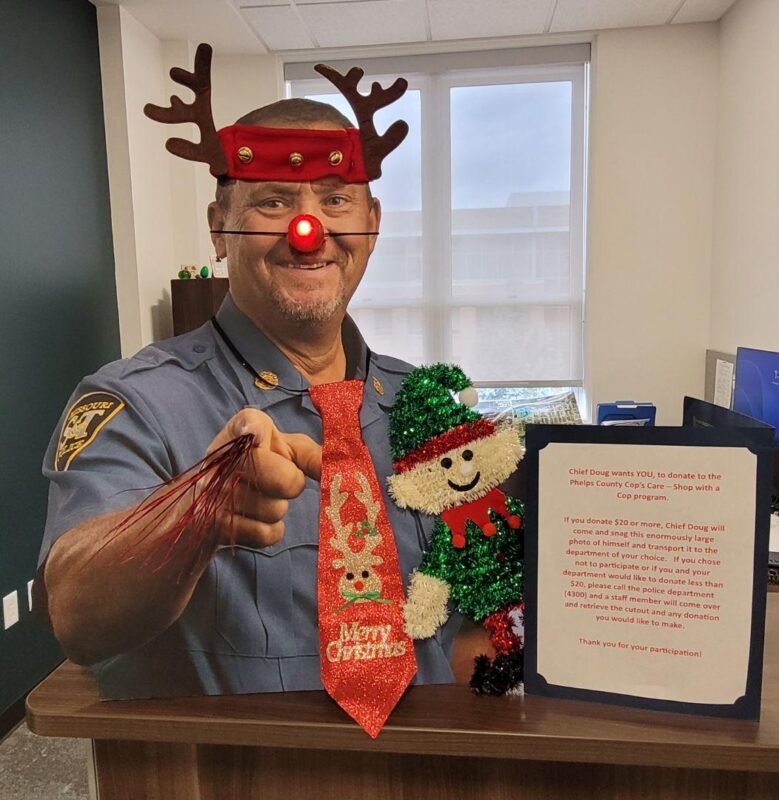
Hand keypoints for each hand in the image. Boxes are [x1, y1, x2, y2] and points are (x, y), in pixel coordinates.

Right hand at [207, 409, 321, 548]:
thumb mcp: (289, 450)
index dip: (254, 429)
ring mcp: (214, 493)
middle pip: (283, 479)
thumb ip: (313, 455)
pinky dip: (269, 530)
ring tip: (262, 497)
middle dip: (292, 484)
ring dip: (277, 509)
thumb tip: (345, 471)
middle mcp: (223, 458)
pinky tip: (258, 518)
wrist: (218, 497)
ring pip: (274, 510)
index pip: (247, 424)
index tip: (257, 432)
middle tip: (284, 479)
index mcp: (243, 430)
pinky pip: (264, 534)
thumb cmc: (264, 464)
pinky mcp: (214, 524)